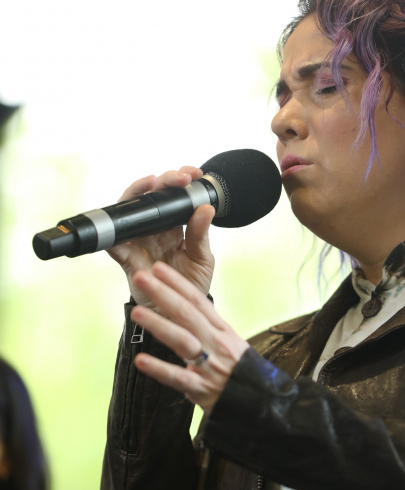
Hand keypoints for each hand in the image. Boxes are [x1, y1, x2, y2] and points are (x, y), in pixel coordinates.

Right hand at [108, 166, 214, 306]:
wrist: (177, 315)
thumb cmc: (190, 285)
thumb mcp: (202, 259)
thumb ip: (200, 235)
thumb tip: (207, 208)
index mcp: (175, 227)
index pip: (175, 198)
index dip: (181, 182)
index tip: (194, 174)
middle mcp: (155, 230)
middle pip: (151, 197)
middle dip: (163, 181)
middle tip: (179, 178)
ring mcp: (138, 241)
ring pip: (130, 210)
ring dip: (138, 192)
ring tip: (151, 183)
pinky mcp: (126, 258)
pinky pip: (114, 242)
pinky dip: (113, 230)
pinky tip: (123, 218)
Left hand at [130, 261, 249, 413]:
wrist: (264, 405)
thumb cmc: (244, 375)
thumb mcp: (233, 346)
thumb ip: (210, 331)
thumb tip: (188, 314)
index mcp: (224, 332)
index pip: (198, 302)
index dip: (177, 283)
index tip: (158, 268)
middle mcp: (217, 344)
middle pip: (187, 313)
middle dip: (163, 293)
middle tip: (141, 277)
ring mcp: (210, 366)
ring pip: (182, 340)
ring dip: (158, 325)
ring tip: (136, 312)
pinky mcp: (203, 389)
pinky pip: (178, 378)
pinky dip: (159, 369)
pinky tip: (141, 360)